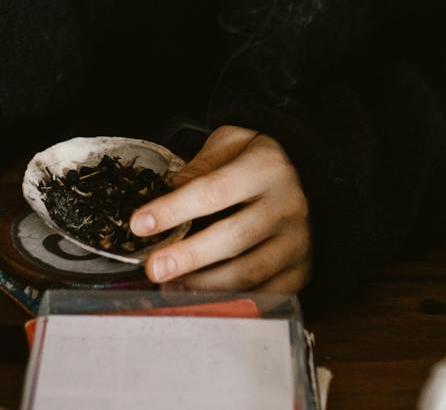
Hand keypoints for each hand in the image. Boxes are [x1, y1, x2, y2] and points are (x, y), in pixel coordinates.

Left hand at [129, 126, 311, 292]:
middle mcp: (288, 206)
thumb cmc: (256, 162)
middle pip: (233, 237)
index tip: (140, 224)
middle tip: (153, 268)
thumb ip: (200, 166)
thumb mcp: (230, 144)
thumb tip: (169, 192)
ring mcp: (297, 242)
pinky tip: (200, 298)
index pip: (214, 190)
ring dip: (204, 285)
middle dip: (188, 256)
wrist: (306, 179)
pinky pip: (264, 295)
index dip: (174, 209)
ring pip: (249, 273)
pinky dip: (229, 301)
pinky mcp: (300, 271)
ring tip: (169, 286)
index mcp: (267, 168)